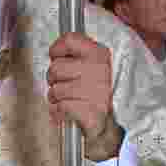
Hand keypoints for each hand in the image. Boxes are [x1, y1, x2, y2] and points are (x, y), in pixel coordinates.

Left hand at [47, 32, 121, 161]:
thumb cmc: (97, 94)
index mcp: (100, 54)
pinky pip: (59, 107)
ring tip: (69, 100)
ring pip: (55, 90)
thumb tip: (55, 49)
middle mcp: (99, 70)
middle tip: (65, 86)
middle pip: (55, 68)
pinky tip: (67, 112)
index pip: (69, 40)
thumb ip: (76, 53)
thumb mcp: (93, 66)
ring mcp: (96, 92)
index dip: (57, 50)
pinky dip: (58, 113)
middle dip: (54, 80)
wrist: (111, 125)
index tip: (58, 58)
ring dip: (56, 98)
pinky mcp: (90, 112)